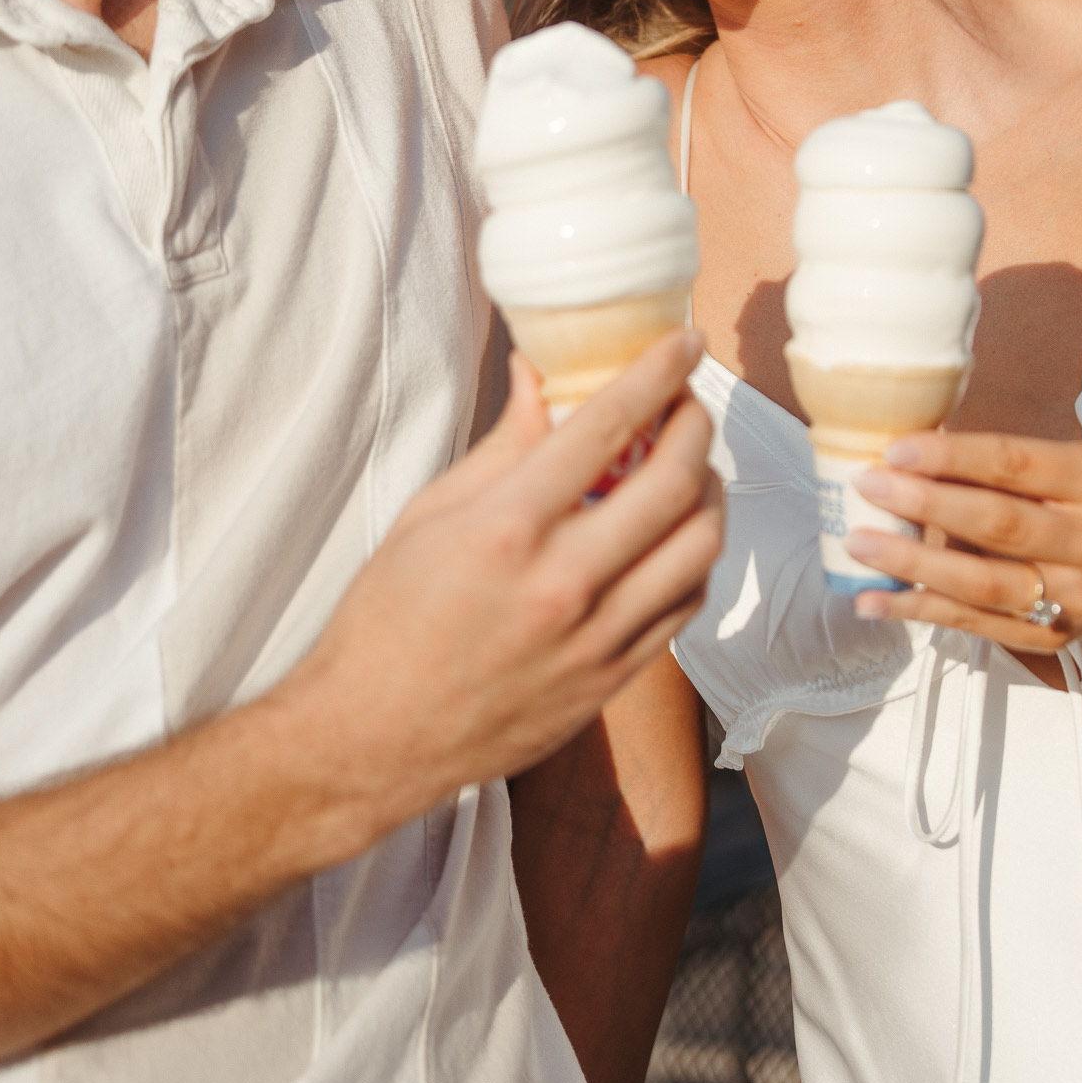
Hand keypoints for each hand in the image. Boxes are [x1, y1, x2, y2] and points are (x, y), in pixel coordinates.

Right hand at [287, 330, 723, 831]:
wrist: (372, 739)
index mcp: (507, 529)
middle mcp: (561, 583)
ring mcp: (594, 639)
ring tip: (690, 470)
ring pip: (699, 547)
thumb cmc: (387, 620)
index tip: (683, 343)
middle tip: (688, 405)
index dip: (658, 372)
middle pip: (674, 482)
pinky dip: (693, 557)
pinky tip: (674, 537)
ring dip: (709, 492)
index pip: (608, 426)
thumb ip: (503, 444)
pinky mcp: (610, 681)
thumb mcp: (430, 515)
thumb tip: (540, 374)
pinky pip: (684, 606)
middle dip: (695, 426)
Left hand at [841, 430, 1081, 655]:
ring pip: (984, 583)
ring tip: (859, 543)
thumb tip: (899, 456)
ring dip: (913, 563)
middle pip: (1001, 524)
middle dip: (926, 504)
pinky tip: (874, 598)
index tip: (894, 450)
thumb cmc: (1073, 504)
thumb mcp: (1057, 470)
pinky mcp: (1054, 638)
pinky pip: (975, 625)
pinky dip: (919, 609)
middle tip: (867, 487)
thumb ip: (994, 467)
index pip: (1017, 463)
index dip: (953, 457)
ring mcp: (1081, 597)